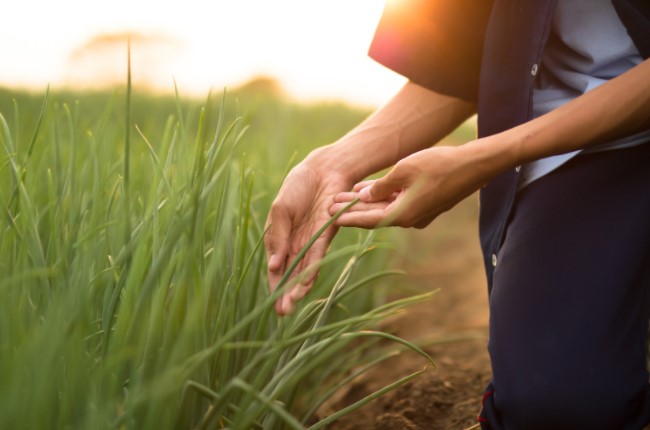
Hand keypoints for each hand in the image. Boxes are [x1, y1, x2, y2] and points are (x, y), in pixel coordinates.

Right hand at [265, 157, 352, 315]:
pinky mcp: (326, 235)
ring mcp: (312, 242)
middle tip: (281, 313)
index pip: (276, 268)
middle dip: (286, 294)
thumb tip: (273, 266)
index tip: (271, 304)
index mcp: (282, 240)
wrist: (322, 170)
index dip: (274, 286)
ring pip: (304, 271)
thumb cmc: (297, 187)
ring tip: (292, 305)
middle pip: (291, 275)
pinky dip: (311, 270)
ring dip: (298, 288)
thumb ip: (277, 236)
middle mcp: (297, 245)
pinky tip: (305, 284)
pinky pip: (318, 256)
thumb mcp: (281, 211)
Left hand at [329, 145, 488, 228]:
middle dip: (353, 209)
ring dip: (367, 202)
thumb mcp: (403, 170)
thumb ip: (381, 185)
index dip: (348, 217)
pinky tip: (369, 189)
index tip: (330, 217)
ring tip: (345, 196)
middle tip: (331, 204)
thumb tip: (365, 196)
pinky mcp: (426, 205)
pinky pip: (399, 203)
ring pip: (387, 208)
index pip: (369, 220)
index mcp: (403, 215)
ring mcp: (419, 213)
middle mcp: (410, 219)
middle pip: (375, 215)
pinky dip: (384, 197)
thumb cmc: (438, 165)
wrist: (473, 166)